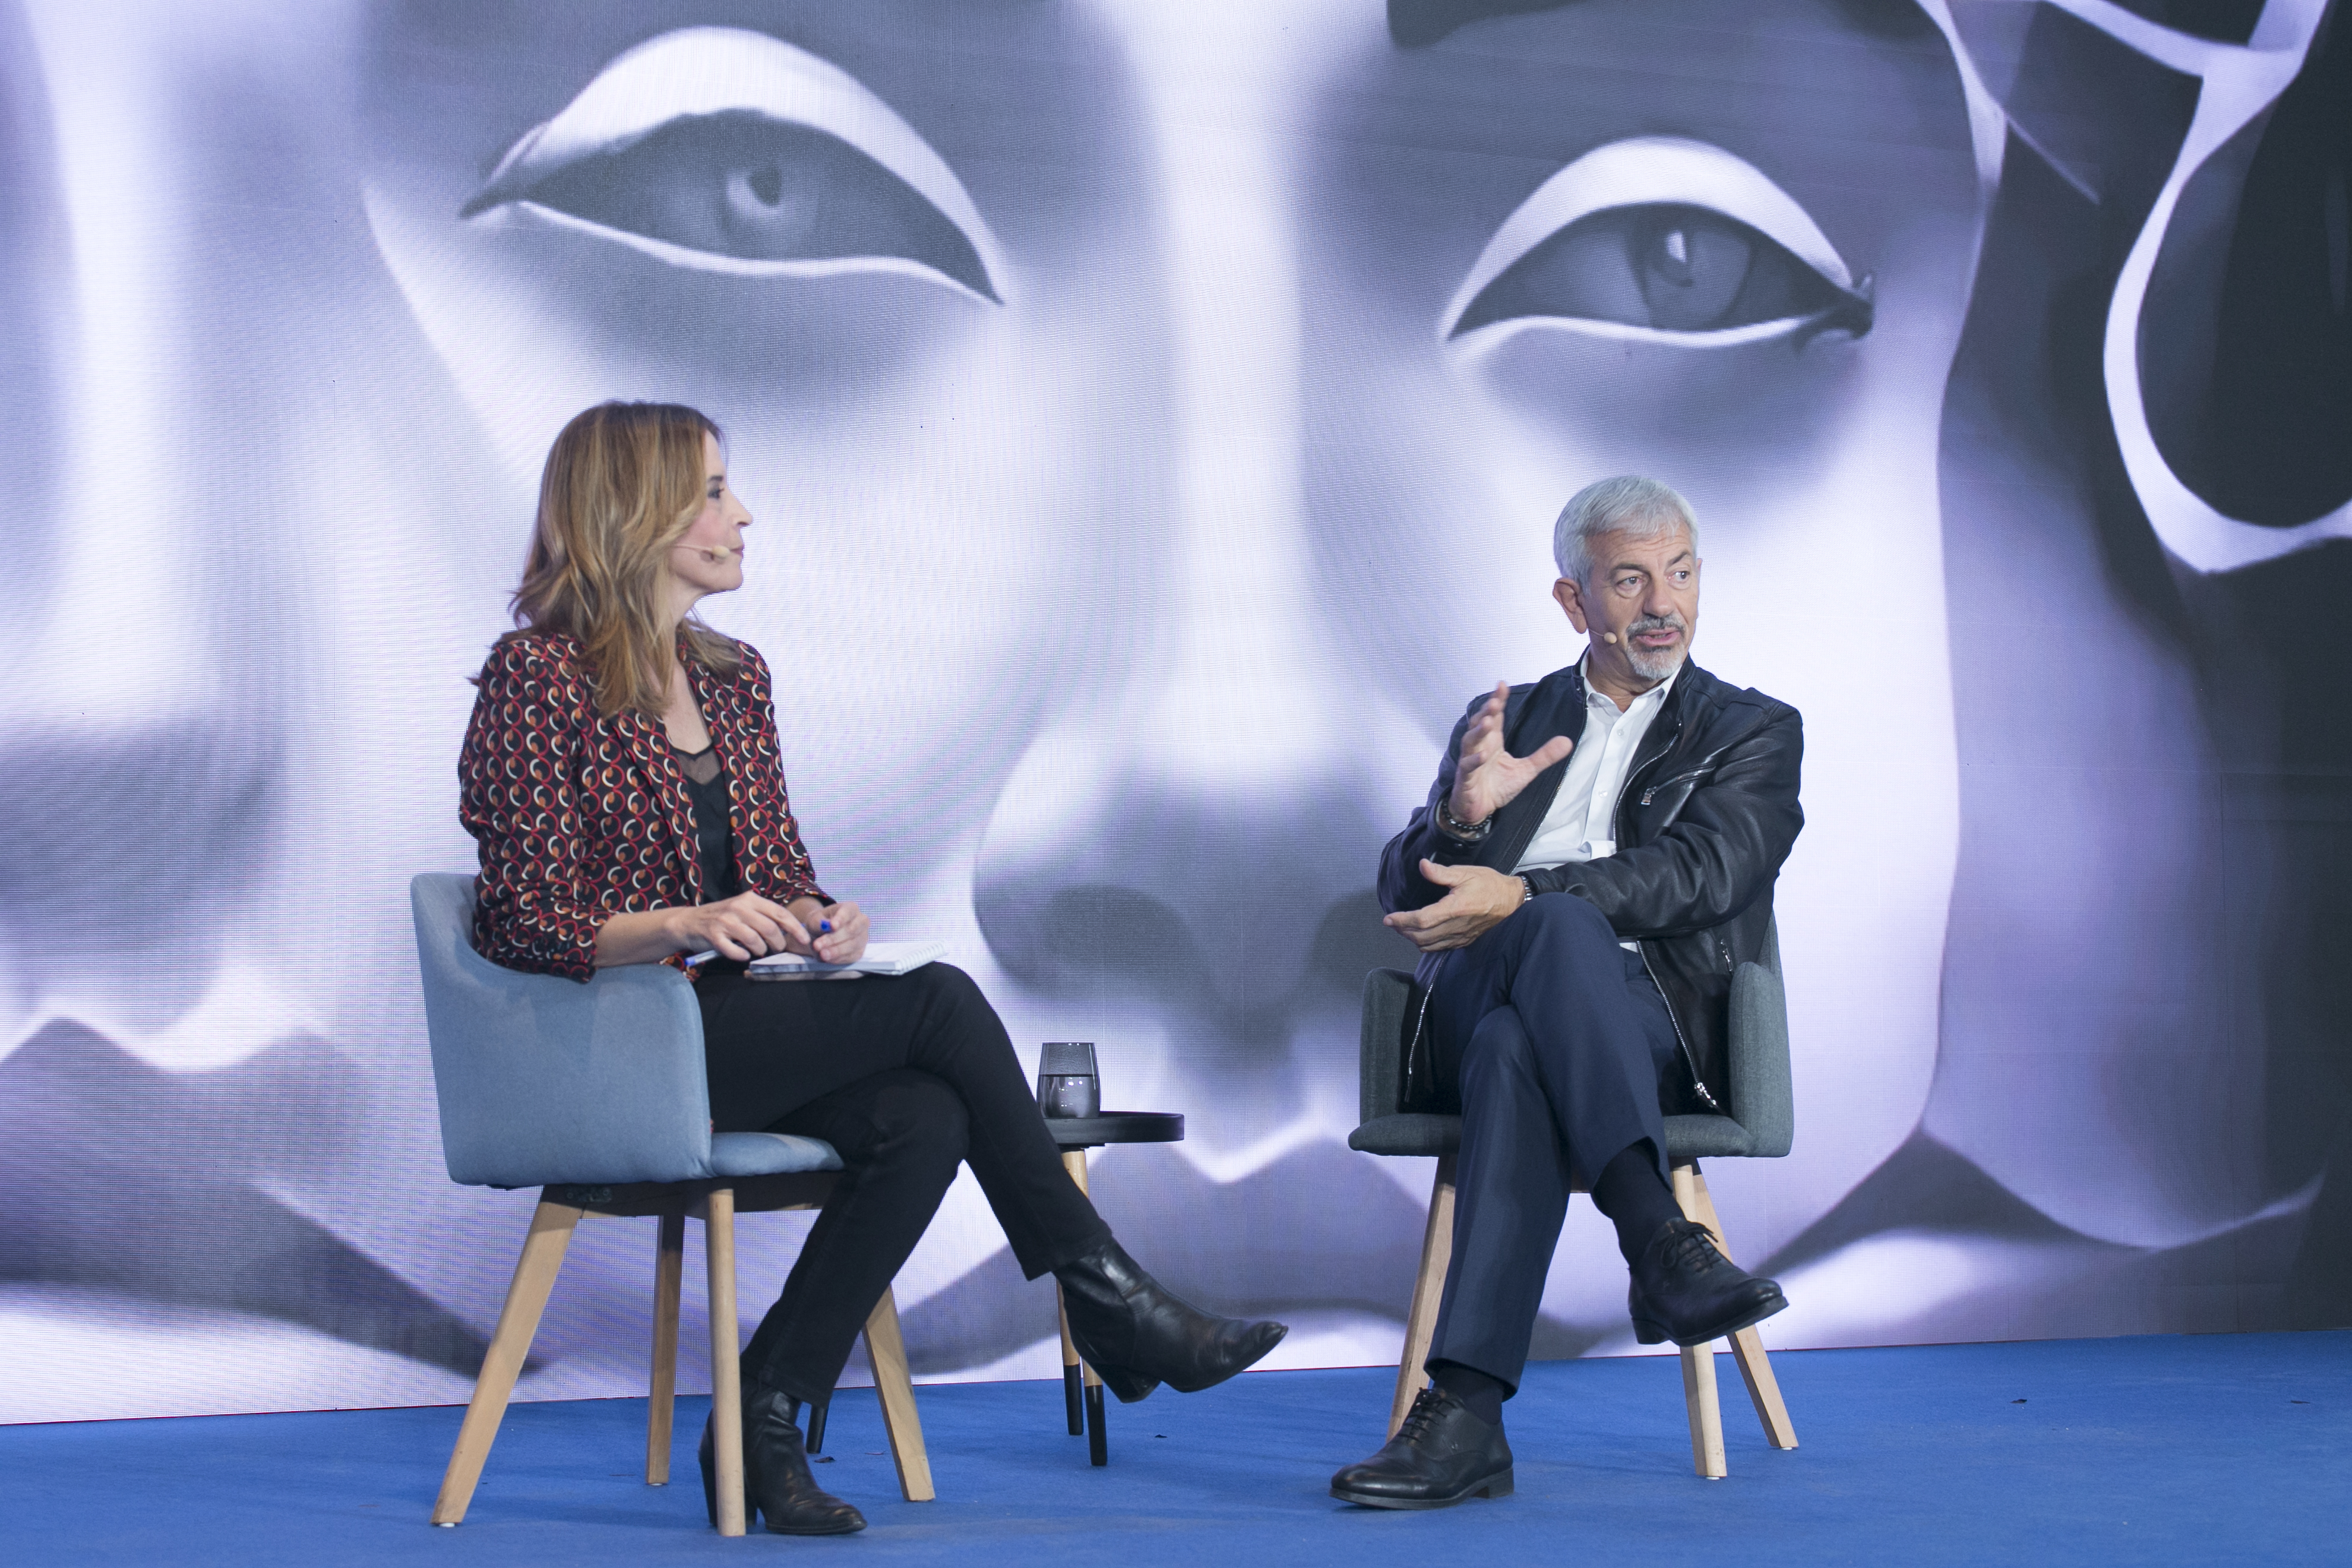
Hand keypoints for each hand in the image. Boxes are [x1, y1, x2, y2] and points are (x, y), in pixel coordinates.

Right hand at [666, 891, 807, 961]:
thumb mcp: (744, 910)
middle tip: (776, 949)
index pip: (780, 913)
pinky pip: (735, 951)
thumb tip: (789, 931)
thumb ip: (763, 916)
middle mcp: (738, 907)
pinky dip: (742, 955)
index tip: (805, 940)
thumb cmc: (722, 918)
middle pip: (770, 928)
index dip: (795, 928)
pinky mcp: (713, 935)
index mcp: (750, 899)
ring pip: (754, 940)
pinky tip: (742, 954)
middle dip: (778, 943)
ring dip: (760, 950)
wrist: (689, 922)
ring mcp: (725, 921)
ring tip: (758, 951)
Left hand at [786, 898, 868, 964]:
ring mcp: (863, 937)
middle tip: (817, 945)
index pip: (849, 912)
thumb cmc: (820, 924)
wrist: (822, 935)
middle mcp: (861, 921)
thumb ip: (819, 923)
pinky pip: (851, 956)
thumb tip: (827, 926)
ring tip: (821, 954)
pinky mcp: (859, 951)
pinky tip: (827, 958)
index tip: (832, 926)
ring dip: (835, 951)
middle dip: (833, 939)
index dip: (841, 919)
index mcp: (851, 908)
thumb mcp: (815, 920)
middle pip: (851, 930)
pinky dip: (838, 958)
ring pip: (852, 945)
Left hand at [1383, 860, 1527, 952]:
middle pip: (1421, 936)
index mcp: (1455, 908)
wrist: (1511, 901)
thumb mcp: (1465, 873)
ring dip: (1412, 938)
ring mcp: (1460, 937)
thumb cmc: (1490, 885)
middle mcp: (1456, 927)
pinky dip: (1425, 944)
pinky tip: (1421, 935)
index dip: (1402, 920)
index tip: (1389, 918)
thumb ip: (1441, 872)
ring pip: (1428, 945)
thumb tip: (1422, 866)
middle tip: (1393, 922)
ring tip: (1403, 927)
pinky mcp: (1464, 941)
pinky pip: (1440, 948)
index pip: (1421, 920)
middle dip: (1402, 930)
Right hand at [1448, 681, 1572, 828]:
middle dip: (1487, 711)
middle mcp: (1480, 747)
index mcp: (1493, 741)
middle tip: (1495, 700)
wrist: (1478, 809)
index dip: (1497, 700)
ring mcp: (1471, 761)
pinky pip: (1468, 766)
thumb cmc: (1497, 786)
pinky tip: (1482, 755)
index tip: (1502, 685)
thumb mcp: (1526, 770)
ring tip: (1488, 722)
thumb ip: (1544, 755)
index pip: (1495, 716)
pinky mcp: (1466, 777)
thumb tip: (1568, 741)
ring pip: (1471, 741)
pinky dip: (1474, 760)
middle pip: (1480, 723)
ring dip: (1478, 731)